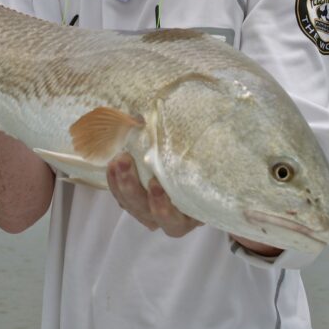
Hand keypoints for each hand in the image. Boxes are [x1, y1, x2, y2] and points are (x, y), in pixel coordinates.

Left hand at [106, 154, 281, 255]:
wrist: (210, 160)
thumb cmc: (215, 156)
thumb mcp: (213, 149)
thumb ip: (208, 140)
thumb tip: (208, 109)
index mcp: (196, 210)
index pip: (178, 219)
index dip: (164, 207)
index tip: (157, 184)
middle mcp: (176, 216)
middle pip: (150, 215)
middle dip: (133, 190)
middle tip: (125, 160)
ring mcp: (156, 210)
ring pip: (134, 208)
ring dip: (121, 185)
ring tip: (117, 158)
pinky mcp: (141, 200)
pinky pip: (123, 198)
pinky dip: (115, 182)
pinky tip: (112, 160)